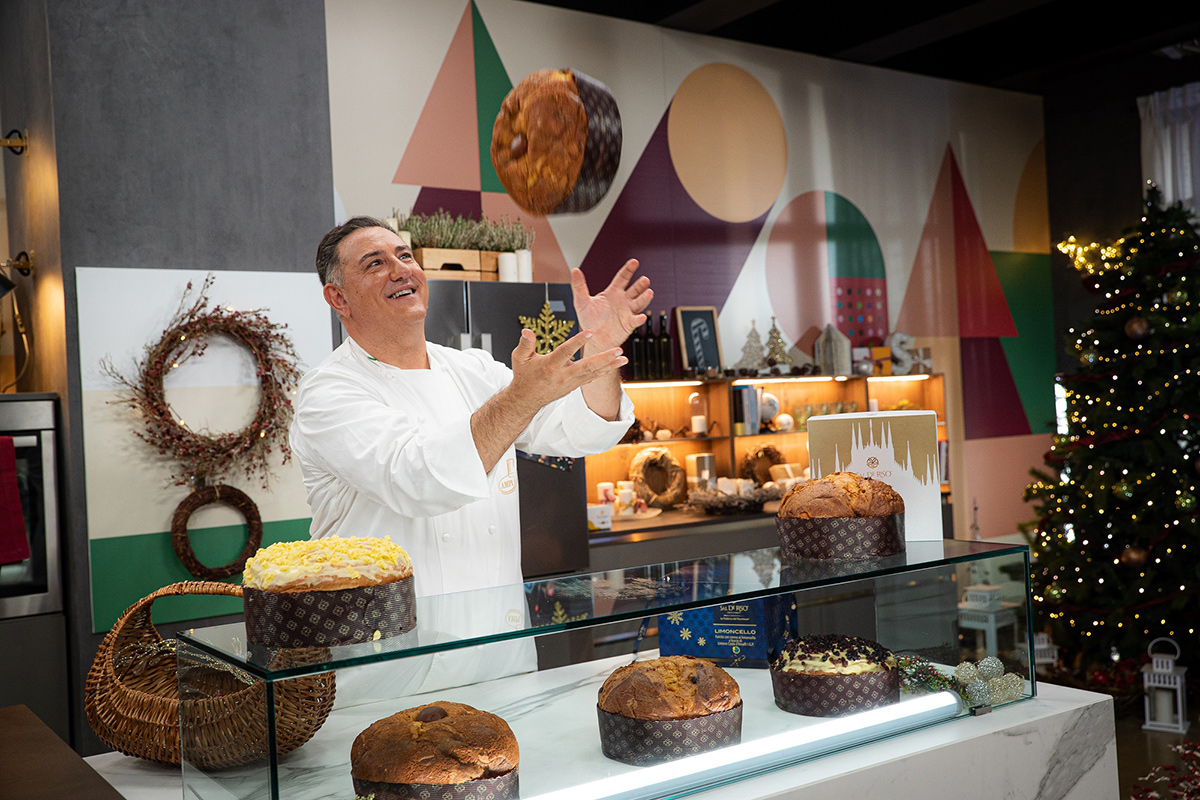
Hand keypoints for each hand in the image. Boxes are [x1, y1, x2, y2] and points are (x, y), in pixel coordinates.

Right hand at [507, 328, 626, 413]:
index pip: (565, 352)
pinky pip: (592, 378)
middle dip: (604, 359)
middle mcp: (563, 375)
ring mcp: (570, 382)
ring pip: (593, 373)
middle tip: (618, 351)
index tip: (589, 332)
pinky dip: (604, 371)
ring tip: (624, 358)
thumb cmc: (524, 376)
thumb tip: (526, 330)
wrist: (527, 399)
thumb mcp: (519, 358)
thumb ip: (525, 343)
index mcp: (550, 366)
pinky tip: (615, 365)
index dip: (577, 342)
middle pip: (586, 366)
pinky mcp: (574, 386)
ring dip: (609, 366)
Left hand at [571, 260, 652, 352]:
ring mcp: (627, 312)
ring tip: (649, 292)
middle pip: (634, 289)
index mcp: (612, 292)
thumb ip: (579, 286)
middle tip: (645, 280)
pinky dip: (639, 318)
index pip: (622, 278)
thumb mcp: (581, 301)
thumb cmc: (588, 320)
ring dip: (644, 298)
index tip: (634, 262)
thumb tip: (575, 270)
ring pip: (639, 303)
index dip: (629, 269)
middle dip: (640, 284)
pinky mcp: (628, 324)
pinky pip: (635, 321)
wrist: (593, 338)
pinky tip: (642, 316)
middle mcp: (622, 301)